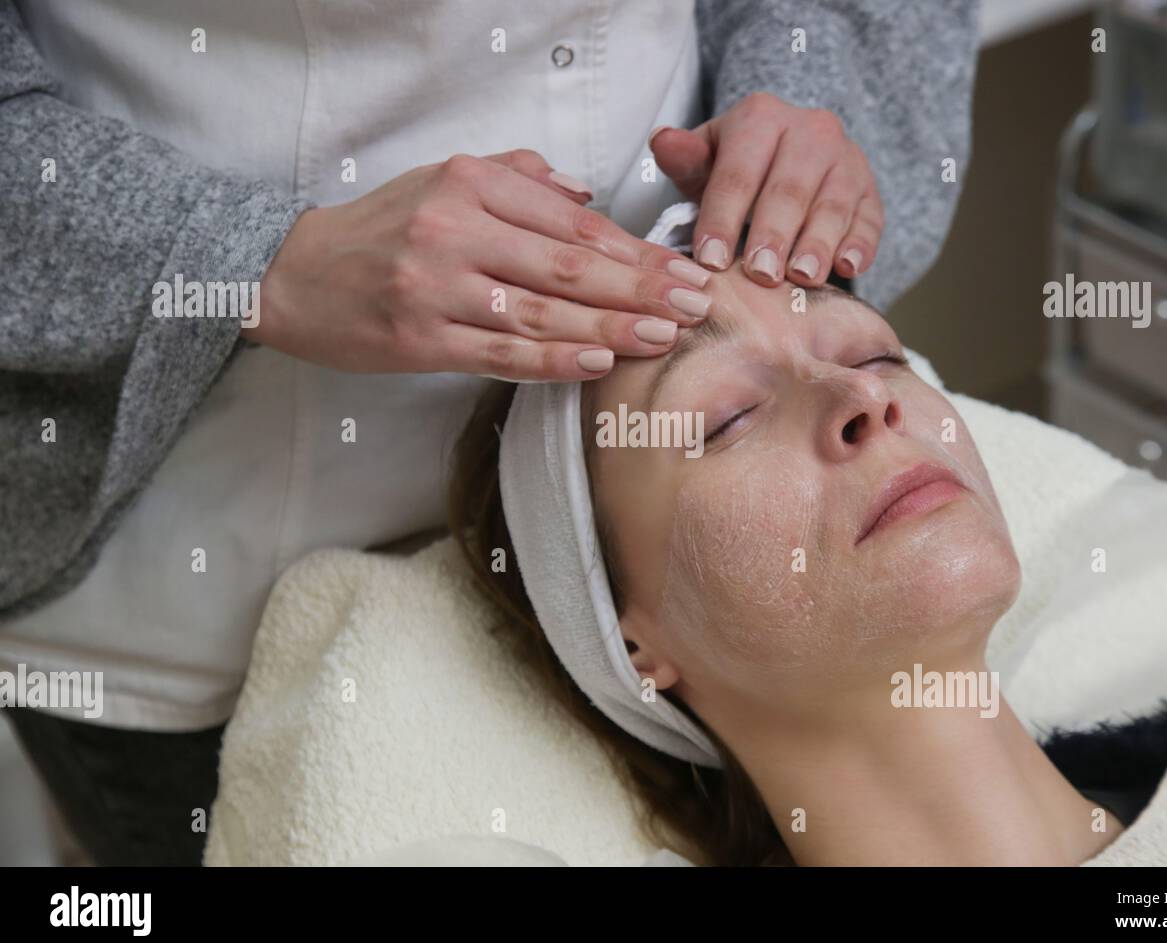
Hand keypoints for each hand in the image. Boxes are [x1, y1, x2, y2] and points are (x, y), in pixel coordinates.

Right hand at [251, 150, 712, 379]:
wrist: (296, 276)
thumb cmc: (383, 227)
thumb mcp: (442, 179)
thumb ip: (518, 178)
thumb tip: (587, 194)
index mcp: (469, 183)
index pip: (571, 221)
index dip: (633, 250)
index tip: (681, 268)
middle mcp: (455, 229)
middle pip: (567, 266)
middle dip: (640, 288)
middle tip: (694, 305)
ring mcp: (436, 288)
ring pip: (541, 313)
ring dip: (610, 328)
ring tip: (663, 337)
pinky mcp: (420, 339)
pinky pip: (500, 354)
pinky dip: (552, 361)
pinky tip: (597, 363)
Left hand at [650, 92, 882, 287]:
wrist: (788, 160)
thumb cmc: (737, 171)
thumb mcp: (706, 162)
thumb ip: (685, 159)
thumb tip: (663, 142)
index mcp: (761, 117)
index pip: (738, 174)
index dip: (722, 218)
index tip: (710, 261)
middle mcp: (810, 129)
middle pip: (789, 189)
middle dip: (773, 235)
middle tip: (761, 275)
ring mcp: (846, 159)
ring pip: (833, 204)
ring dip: (818, 244)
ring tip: (803, 277)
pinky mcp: (870, 189)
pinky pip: (869, 218)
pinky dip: (859, 244)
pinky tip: (847, 268)